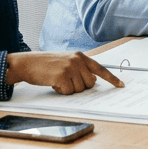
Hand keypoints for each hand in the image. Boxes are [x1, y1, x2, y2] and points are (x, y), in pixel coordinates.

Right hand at [5, 51, 123, 94]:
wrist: (27, 63)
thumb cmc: (45, 64)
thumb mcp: (66, 61)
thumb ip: (80, 69)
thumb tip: (92, 82)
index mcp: (80, 56)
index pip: (100, 68)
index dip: (111, 78)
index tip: (121, 85)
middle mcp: (77, 60)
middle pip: (90, 84)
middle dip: (79, 87)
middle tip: (66, 81)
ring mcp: (70, 68)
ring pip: (79, 90)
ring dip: (69, 89)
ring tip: (57, 80)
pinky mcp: (62, 76)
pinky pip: (69, 92)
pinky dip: (61, 91)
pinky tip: (53, 83)